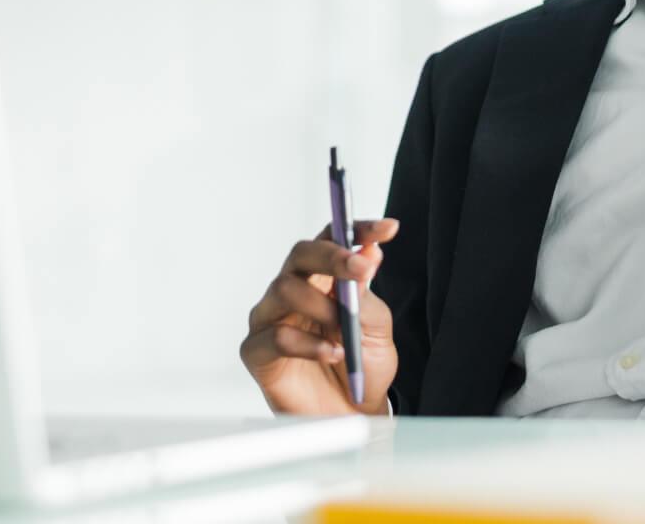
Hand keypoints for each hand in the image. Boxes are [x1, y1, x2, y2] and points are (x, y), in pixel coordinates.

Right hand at [239, 218, 398, 415]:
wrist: (353, 417)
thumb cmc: (362, 370)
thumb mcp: (376, 330)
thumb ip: (365, 295)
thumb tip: (368, 255)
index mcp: (323, 278)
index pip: (332, 238)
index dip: (356, 228)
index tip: (388, 229)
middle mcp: (292, 290)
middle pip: (301, 253)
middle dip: (333, 256)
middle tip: (361, 268)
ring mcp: (270, 318)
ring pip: (284, 289)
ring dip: (322, 307)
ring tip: (345, 334)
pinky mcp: (256, 351)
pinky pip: (276, 335)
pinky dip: (309, 344)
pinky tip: (331, 354)